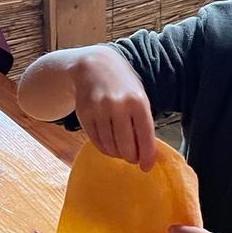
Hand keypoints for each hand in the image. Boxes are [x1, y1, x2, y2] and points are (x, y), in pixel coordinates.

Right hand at [72, 47, 157, 170]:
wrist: (94, 65)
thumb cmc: (122, 83)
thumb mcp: (139, 96)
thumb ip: (142, 121)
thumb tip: (147, 152)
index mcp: (138, 101)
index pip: (145, 136)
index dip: (147, 155)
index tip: (146, 167)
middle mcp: (118, 106)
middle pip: (126, 146)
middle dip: (131, 157)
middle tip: (132, 159)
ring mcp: (99, 110)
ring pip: (109, 145)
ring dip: (116, 153)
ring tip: (120, 152)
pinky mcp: (84, 114)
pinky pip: (95, 140)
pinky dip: (103, 148)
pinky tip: (108, 146)